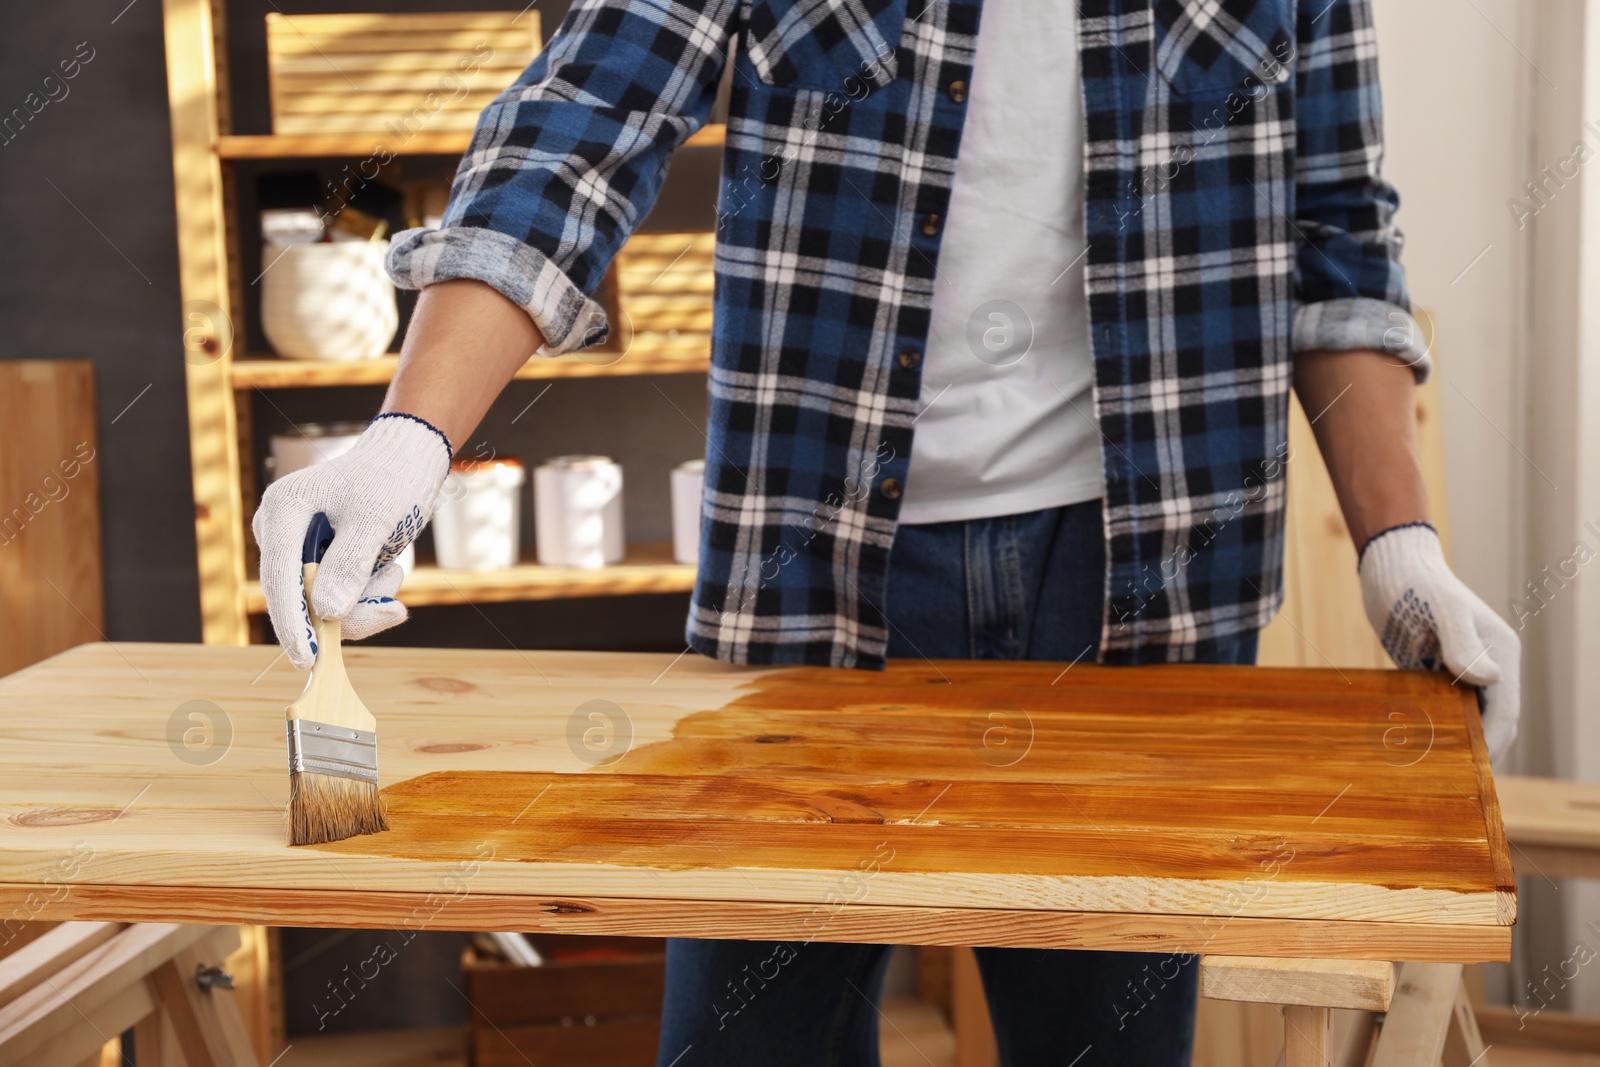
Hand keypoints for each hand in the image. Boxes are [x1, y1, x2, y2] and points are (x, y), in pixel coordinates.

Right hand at [252, 413, 452, 668]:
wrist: (408, 460)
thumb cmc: (392, 479)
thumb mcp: (376, 519)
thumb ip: (350, 564)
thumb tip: (326, 613)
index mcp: (283, 511)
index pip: (280, 577)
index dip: (293, 623)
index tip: (308, 660)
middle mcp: (281, 531)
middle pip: (299, 597)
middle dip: (347, 611)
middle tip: (393, 609)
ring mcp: (298, 548)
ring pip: (321, 602)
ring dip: (365, 599)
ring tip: (393, 570)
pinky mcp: (318, 560)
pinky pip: (337, 595)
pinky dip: (367, 593)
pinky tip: (389, 569)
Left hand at [1359, 523, 1519, 763]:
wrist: (1390, 568)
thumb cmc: (1416, 584)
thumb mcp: (1440, 610)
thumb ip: (1462, 642)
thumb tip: (1490, 679)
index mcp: (1501, 654)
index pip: (1505, 713)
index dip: (1491, 744)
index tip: (1472, 772)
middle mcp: (1489, 665)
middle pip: (1492, 721)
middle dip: (1478, 751)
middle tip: (1452, 780)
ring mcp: (1464, 669)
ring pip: (1468, 718)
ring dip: (1458, 742)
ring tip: (1434, 771)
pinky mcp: (1438, 672)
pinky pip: (1444, 707)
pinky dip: (1437, 726)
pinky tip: (1413, 745)